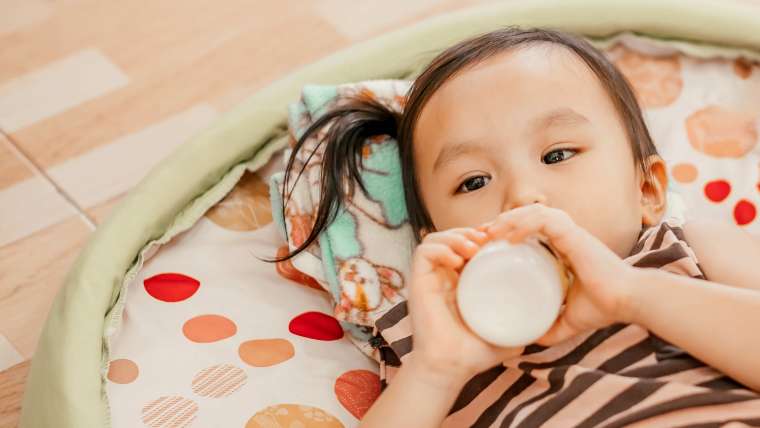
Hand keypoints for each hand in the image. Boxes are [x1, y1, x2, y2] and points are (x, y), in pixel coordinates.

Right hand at [407, 227, 524, 383]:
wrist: (452, 368)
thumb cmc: (475, 353)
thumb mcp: (506, 329)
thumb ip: (524, 323)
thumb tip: (547, 319)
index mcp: (462, 282)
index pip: (468, 245)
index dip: (484, 236)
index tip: (503, 240)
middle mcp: (444, 276)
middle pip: (453, 236)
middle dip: (472, 231)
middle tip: (490, 239)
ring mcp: (431, 278)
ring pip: (436, 238)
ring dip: (456, 235)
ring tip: (474, 247)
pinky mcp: (418, 281)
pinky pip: (424, 251)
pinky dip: (441, 248)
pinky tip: (458, 260)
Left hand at [482, 203, 637, 346]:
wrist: (628, 303)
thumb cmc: (603, 307)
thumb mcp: (567, 320)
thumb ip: (550, 327)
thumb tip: (529, 340)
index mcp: (562, 246)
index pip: (527, 227)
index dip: (505, 230)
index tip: (484, 244)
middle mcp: (565, 234)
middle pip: (525, 215)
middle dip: (500, 222)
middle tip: (478, 237)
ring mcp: (570, 232)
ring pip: (532, 212)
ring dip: (508, 220)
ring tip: (488, 234)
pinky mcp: (575, 234)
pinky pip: (544, 220)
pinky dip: (524, 225)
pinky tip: (508, 238)